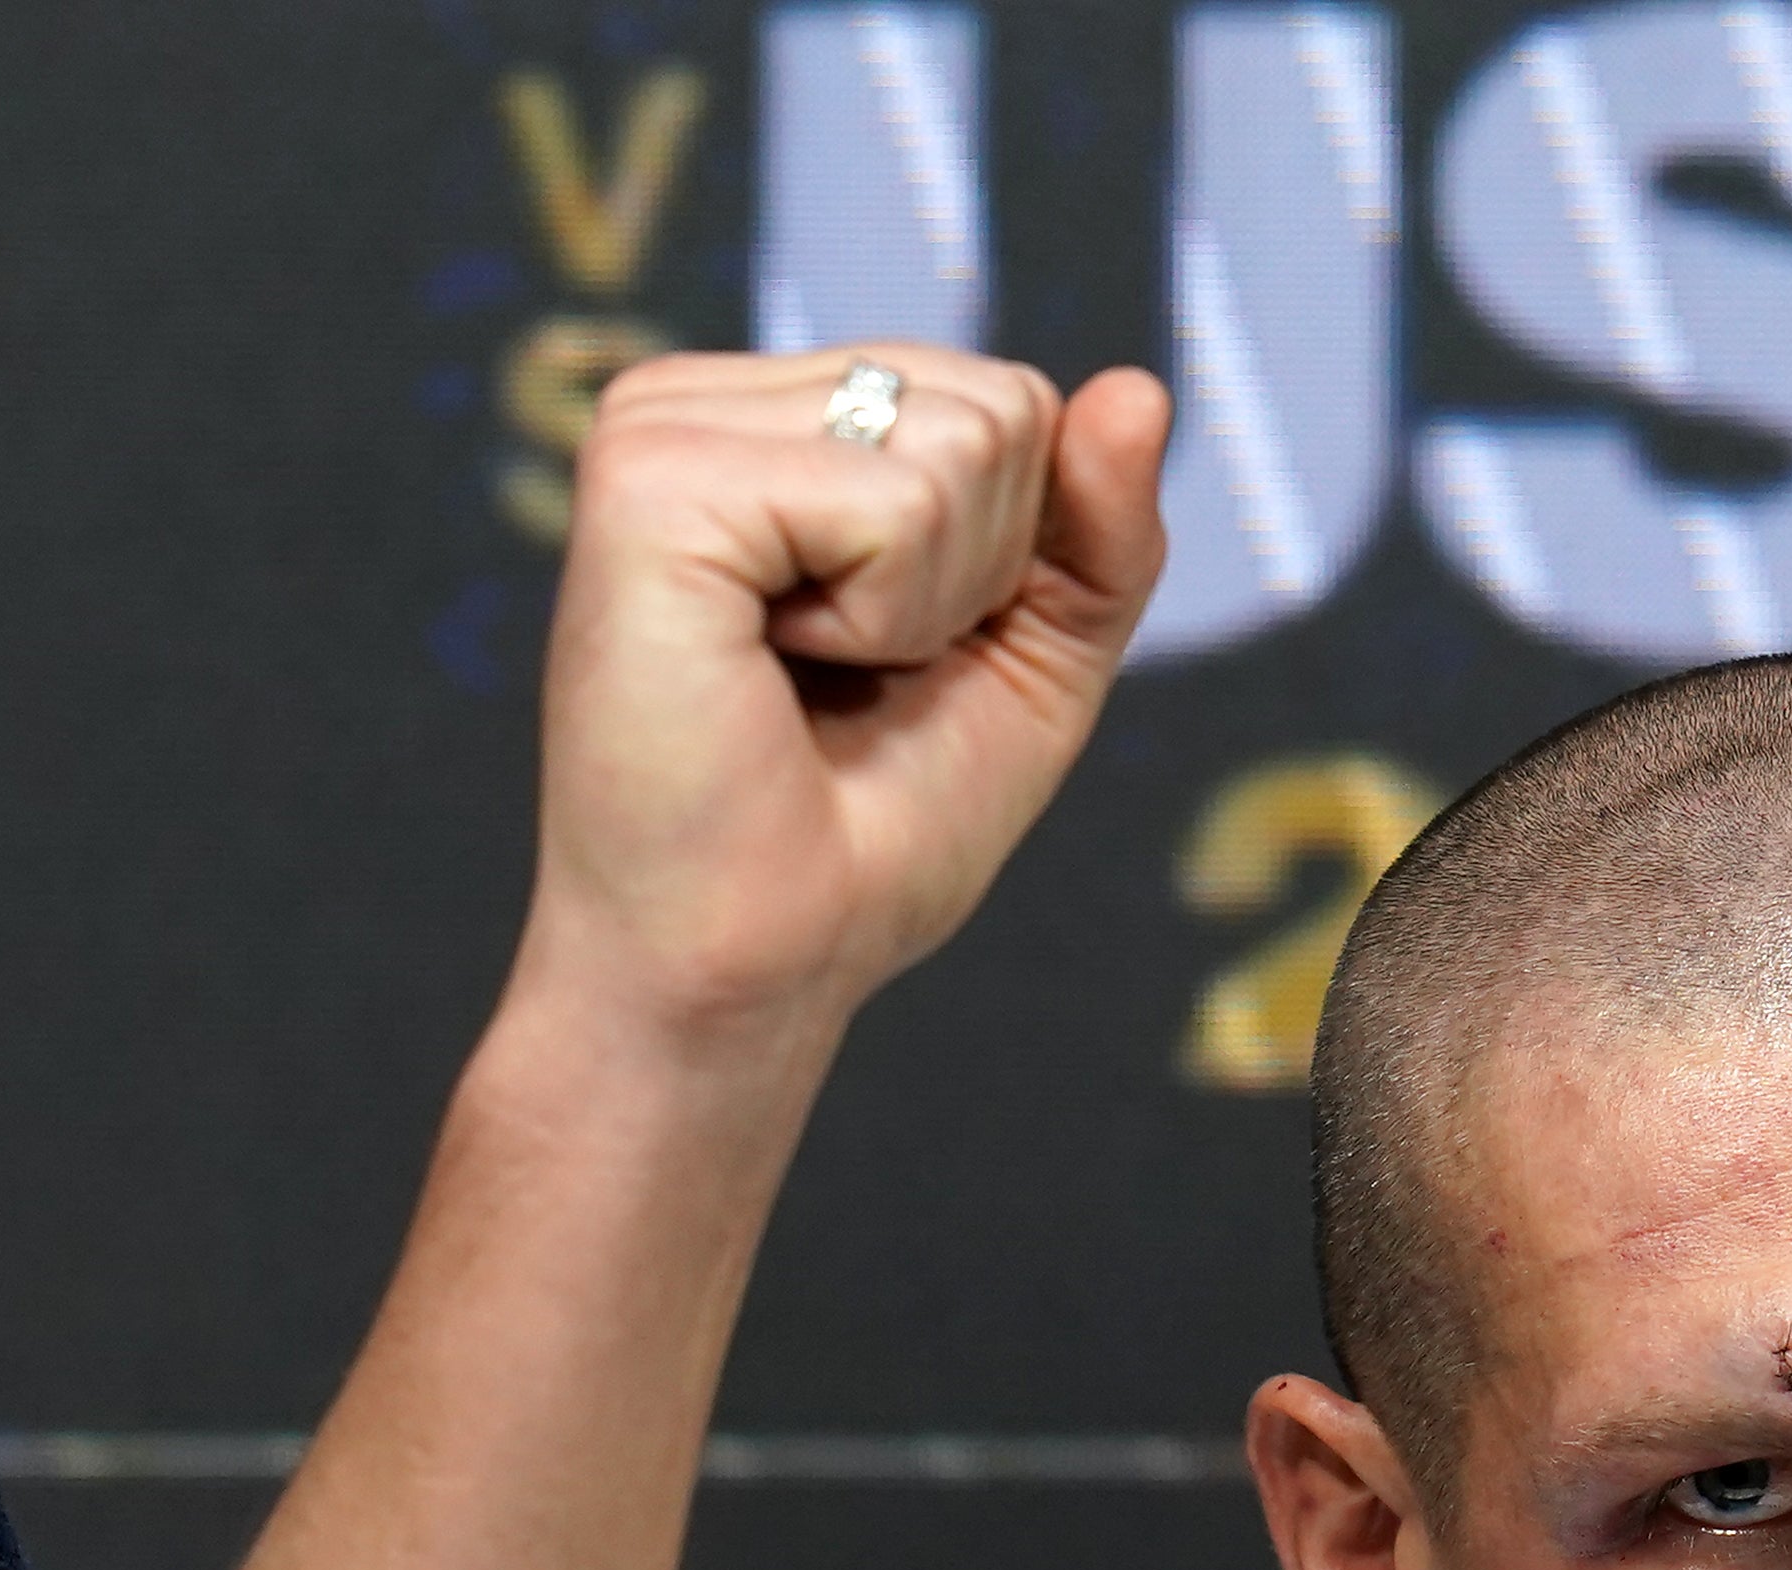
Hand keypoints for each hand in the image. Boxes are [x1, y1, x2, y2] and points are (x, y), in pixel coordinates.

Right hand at [513, 348, 1168, 1062]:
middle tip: (850, 677)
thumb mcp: (1031, 662)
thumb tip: (1139, 388)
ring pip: (962, 439)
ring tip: (805, 675)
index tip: (893, 658)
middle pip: (1002, 404)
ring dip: (927, 602)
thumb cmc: (869, 829)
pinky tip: (770, 666)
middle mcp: (699, 401)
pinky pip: (897, 498)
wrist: (757, 959)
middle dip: (980, 574)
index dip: (1012, 562)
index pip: (1012, 401)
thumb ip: (1095, 529)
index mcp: (767, 422)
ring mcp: (664, 428)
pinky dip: (882, 615)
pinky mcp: (652, 481)